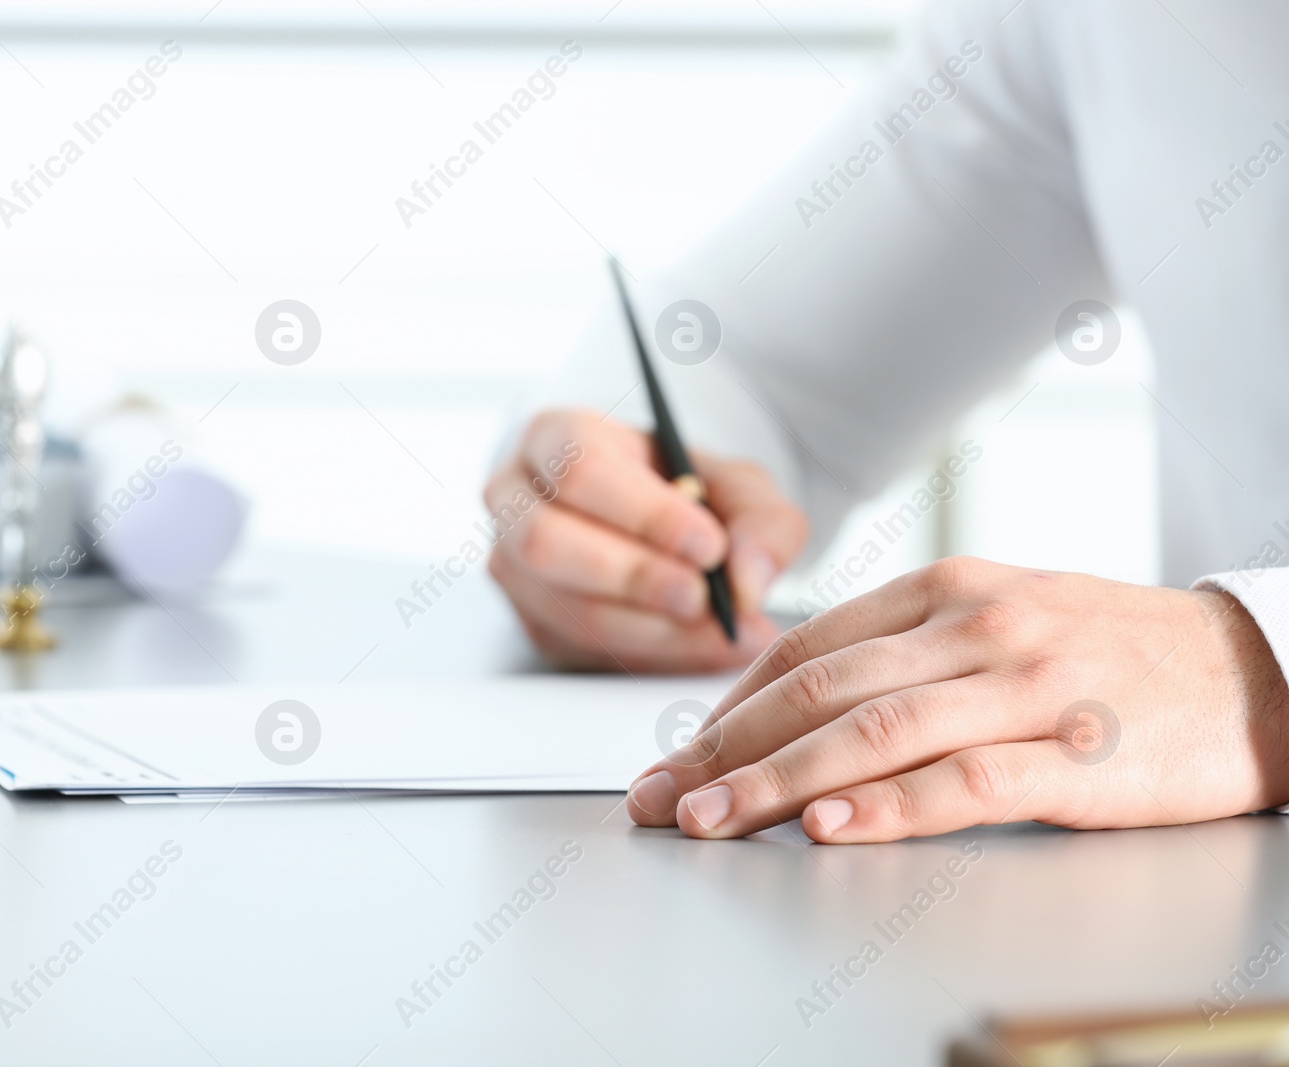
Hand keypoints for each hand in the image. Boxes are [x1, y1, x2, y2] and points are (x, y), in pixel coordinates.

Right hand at [485, 409, 807, 672]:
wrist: (653, 523)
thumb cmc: (685, 491)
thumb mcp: (738, 485)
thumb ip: (761, 523)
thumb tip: (747, 585)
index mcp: (556, 437)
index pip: (581, 471)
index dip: (645, 514)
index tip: (710, 546)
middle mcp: (515, 499)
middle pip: (548, 543)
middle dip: (636, 578)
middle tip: (704, 597)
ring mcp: (514, 566)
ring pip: (566, 608)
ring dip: (652, 628)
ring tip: (721, 628)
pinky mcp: (533, 621)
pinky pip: (584, 649)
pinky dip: (654, 655)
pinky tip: (705, 646)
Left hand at [626, 556, 1288, 840]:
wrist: (1250, 670)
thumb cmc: (1107, 649)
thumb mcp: (998, 617)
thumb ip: (903, 648)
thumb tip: (795, 697)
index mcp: (944, 589)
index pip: (805, 649)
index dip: (727, 706)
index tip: (678, 753)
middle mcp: (972, 626)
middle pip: (817, 691)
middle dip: (724, 750)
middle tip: (662, 797)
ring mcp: (1022, 687)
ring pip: (871, 733)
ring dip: (776, 783)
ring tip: (710, 821)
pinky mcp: (1073, 754)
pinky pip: (963, 782)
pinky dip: (888, 806)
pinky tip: (829, 828)